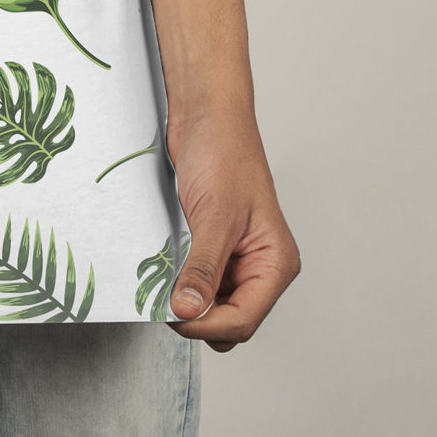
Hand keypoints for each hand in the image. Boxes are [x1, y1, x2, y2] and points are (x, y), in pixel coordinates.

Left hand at [163, 111, 301, 350]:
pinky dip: (177, 281)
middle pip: (228, 322)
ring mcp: (233, 258)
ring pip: (209, 306)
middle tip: (162, 299)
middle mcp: (257, 266)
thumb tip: (188, 310)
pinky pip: (195, 281)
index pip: (243, 319)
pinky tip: (162, 266)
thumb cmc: (224, 150)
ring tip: (162, 278)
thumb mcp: (216, 214)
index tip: (172, 313)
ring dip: (184, 299)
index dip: (207, 323)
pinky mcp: (209, 247)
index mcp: (274, 262)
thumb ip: (204, 266)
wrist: (204, 113)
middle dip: (196, 317)